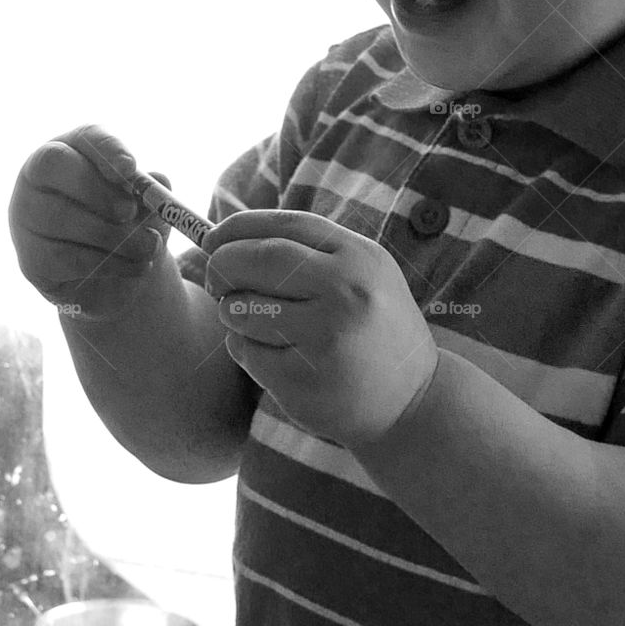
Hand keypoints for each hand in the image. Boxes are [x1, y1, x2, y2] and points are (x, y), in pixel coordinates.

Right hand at [8, 123, 171, 321]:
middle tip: (130, 210)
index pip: (85, 136)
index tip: (131, 168)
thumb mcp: (142, 201)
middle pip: (55, 166)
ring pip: (62, 218)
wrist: (106, 274)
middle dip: (97, 189)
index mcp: (74, 149)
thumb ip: (149, 190)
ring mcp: (27, 216)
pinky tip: (139, 266)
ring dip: (116, 236)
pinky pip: (69, 258)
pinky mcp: (32, 258)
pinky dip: (112, 263)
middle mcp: (39, 176)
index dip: (108, 149)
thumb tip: (159, 181)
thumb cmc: (124, 220)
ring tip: (151, 246)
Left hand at [202, 210, 438, 449]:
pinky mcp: (303, 379)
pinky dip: (244, 349)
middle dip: (222, 265)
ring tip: (253, 320)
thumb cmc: (372, 327)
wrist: (411, 400)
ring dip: (232, 311)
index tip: (213, 237)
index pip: (285, 225)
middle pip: (256, 260)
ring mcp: (325, 337)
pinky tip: (271, 354)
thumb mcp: (362, 274)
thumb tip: (226, 238)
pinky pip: (245, 351)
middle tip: (217, 279)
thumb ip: (309, 251)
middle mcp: (346, 292)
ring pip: (242, 308)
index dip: (239, 227)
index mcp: (360, 257)